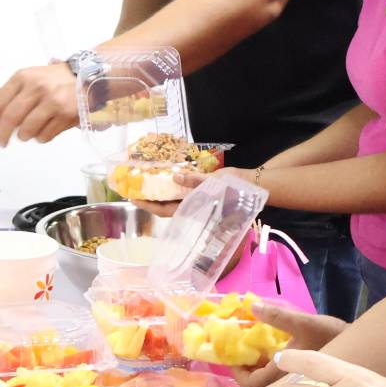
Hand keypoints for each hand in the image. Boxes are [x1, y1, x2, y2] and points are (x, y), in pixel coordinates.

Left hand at [0, 63, 77, 145]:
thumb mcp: (31, 79)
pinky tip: (45, 128)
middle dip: (2, 134)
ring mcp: (52, 100)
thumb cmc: (56, 80)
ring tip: (28, 132)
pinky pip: (44, 135)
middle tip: (1, 142)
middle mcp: (37, 87)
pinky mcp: (65, 114)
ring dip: (24, 136)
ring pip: (27, 130)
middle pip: (10, 118)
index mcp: (23, 77)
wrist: (87, 77)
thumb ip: (13, 97)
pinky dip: (41, 137)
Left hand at [136, 167, 259, 219]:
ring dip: (159, 193)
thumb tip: (175, 176)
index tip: (132, 198)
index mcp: (192, 207)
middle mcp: (191, 207)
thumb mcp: (214, 182)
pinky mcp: (201, 193)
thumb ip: (194, 181)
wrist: (253, 185)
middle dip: (149, 199)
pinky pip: (181, 192)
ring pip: (172, 199)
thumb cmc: (235, 187)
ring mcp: (196, 201)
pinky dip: (172, 185)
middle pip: (164, 206)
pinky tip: (166, 177)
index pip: (164, 209)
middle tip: (133, 188)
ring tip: (145, 183)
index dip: (147, 205)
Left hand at [232, 301, 347, 386]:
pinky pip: (278, 376)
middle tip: (245, 345)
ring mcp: (293, 383)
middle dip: (247, 365)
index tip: (235, 352)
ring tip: (258, 344)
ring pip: (267, 380)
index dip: (238, 371)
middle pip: (256, 384)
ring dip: (258, 362)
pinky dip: (271, 363)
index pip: (249, 384)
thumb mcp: (305, 323)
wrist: (362, 348)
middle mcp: (285, 384)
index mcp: (282, 376)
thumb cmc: (333, 337)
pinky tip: (276, 347)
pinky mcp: (302, 379)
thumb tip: (252, 305)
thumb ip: (279, 315)